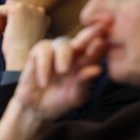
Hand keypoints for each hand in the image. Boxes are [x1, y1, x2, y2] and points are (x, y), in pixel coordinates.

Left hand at [0, 2, 50, 70]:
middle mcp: (38, 11)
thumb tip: (2, 25)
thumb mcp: (24, 38)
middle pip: (12, 13)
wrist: (23, 59)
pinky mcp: (17, 9)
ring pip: (5, 12)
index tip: (0, 37)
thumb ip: (19, 27)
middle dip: (0, 26)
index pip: (21, 17)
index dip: (8, 26)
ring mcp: (29, 9)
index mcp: (43, 19)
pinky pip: (0, 10)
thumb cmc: (23, 54)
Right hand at [0, 24, 106, 139]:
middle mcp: (73, 53)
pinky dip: (44, 66)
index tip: (103, 42)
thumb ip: (84, 83)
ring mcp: (55, 51)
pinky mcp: (38, 53)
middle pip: (83, 38)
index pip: (98, 49)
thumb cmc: (60, 101)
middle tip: (97, 31)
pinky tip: (44, 81)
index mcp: (87, 62)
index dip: (101, 43)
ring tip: (62, 71)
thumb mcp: (75, 97)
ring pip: (62, 43)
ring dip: (64, 56)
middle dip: (89, 35)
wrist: (36, 108)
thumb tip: (97, 69)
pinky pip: (42, 51)